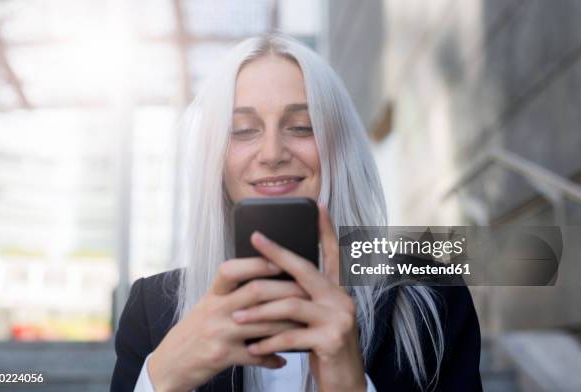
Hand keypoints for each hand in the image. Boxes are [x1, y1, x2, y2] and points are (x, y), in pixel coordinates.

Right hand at [148, 257, 308, 391]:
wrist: (170, 363)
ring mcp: (219, 332)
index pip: (233, 269)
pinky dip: (273, 357)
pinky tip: (284, 357)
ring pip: (264, 323)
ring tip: (307, 322)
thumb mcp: (207, 305)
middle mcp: (215, 309)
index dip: (257, 263)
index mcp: (213, 293)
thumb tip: (266, 277)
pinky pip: (256, 355)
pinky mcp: (223, 356)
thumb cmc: (194, 331)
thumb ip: (232, 293)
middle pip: (256, 292)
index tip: (280, 260)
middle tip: (309, 291)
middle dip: (287, 290)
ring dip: (289, 323)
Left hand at [231, 204, 366, 391]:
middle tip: (256, 239)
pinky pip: (291, 336)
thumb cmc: (323, 346)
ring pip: (292, 305)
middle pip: (305, 270)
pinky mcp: (332, 340)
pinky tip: (252, 346)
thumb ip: (303, 297)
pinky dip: (268, 341)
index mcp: (337, 290)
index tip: (318, 206)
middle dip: (277, 253)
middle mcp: (342, 298)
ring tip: (235, 317)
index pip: (332, 253)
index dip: (326, 229)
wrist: (344, 383)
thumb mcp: (316, 318)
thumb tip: (272, 278)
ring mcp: (340, 318)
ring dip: (259, 312)